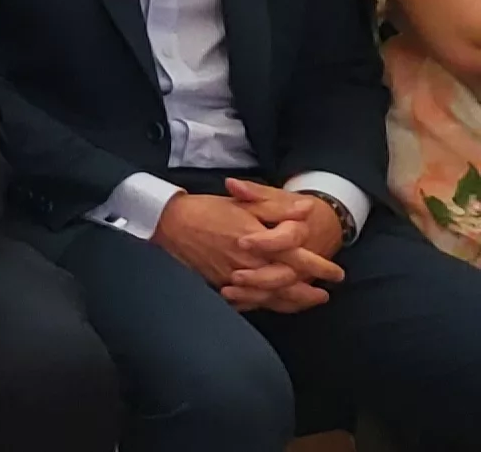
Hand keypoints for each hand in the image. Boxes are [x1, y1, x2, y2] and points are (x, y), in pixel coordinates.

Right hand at [147, 188, 335, 309]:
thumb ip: (277, 208)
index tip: (336, 273)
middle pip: (289, 284)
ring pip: (271, 297)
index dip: (321, 267)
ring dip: (293, 302)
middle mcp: (251, 264)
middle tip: (325, 294)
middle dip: (310, 291)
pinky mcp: (222, 285)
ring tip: (307, 302)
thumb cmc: (206, 209)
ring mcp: (235, 278)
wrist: (169, 223)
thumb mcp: (244, 201)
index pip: (299, 257)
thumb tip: (306, 210)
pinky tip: (273, 304)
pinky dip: (265, 305)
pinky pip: (250, 302)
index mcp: (259, 241)